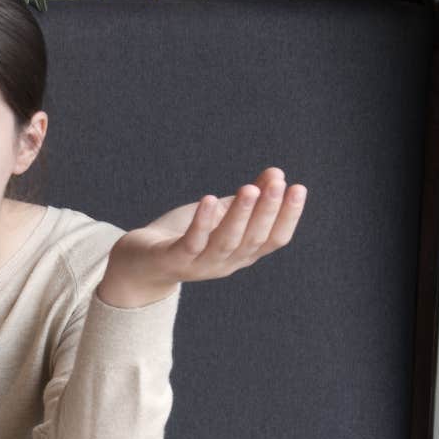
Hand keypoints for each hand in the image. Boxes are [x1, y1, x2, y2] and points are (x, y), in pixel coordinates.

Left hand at [98, 167, 306, 308]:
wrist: (139, 265)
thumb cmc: (184, 236)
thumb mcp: (220, 214)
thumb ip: (250, 198)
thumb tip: (277, 173)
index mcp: (241, 253)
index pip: (273, 239)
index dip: (288, 216)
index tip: (298, 188)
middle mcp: (226, 263)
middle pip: (253, 240)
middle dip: (268, 211)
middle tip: (279, 184)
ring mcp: (200, 264)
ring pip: (226, 242)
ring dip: (240, 215)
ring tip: (250, 189)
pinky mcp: (174, 260)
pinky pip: (191, 243)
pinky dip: (202, 222)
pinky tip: (210, 200)